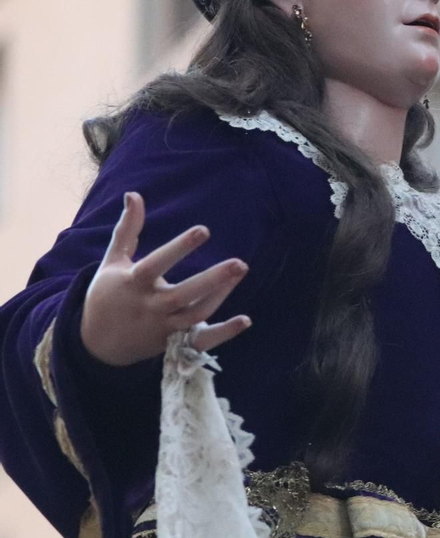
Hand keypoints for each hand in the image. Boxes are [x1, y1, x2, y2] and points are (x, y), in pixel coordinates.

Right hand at [79, 192, 252, 365]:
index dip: (179, 248)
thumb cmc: (106, 294)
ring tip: (239, 271)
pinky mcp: (172, 341)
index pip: (156, 264)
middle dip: (212, 279)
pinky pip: (200, 339)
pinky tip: (245, 320)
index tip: (204, 230)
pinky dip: (223, 333)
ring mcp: (162, 326)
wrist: (95, 343)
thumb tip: (134, 194)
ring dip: (220, 295)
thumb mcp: (113, 261)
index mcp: (132, 283)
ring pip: (195, 314)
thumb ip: (127, 229)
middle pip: (183, 295)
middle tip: (240, 263)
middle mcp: (149, 306)